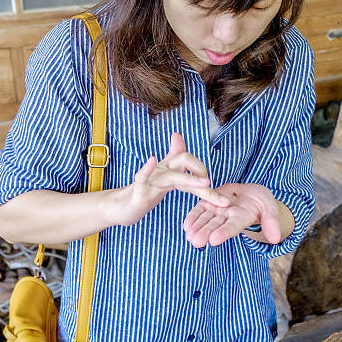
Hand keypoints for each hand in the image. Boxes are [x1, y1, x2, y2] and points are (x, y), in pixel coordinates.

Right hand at [114, 132, 228, 225]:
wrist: (120, 206)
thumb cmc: (144, 191)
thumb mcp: (162, 176)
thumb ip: (173, 158)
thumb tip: (178, 135)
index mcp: (171, 170)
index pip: (192, 165)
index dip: (206, 174)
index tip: (221, 196)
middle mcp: (162, 171)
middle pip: (185, 162)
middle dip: (203, 172)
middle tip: (218, 190)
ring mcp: (150, 180)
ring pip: (171, 175)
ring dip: (190, 179)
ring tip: (205, 182)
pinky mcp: (137, 190)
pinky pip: (142, 177)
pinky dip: (147, 169)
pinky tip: (152, 160)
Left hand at [183, 183, 280, 246]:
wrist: (252, 194)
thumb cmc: (263, 202)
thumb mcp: (270, 208)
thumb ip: (271, 222)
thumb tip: (276, 240)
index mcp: (241, 218)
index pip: (232, 227)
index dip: (224, 233)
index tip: (214, 240)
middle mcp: (228, 217)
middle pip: (216, 226)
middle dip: (205, 233)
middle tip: (195, 242)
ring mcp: (218, 211)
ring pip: (206, 220)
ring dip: (196, 228)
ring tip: (188, 236)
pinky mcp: (210, 202)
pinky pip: (200, 211)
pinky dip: (193, 218)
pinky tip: (185, 226)